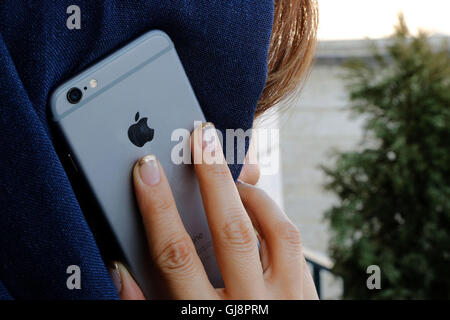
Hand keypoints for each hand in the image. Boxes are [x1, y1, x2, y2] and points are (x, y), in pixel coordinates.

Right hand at [109, 123, 317, 298]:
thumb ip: (144, 307)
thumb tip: (120, 268)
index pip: (176, 256)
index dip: (157, 208)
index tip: (145, 169)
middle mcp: (254, 305)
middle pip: (233, 231)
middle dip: (214, 178)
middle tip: (202, 136)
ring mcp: (290, 299)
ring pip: (276, 229)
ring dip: (250, 193)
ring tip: (229, 174)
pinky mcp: (311, 295)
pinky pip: (294, 240)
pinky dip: (271, 213)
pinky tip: (254, 206)